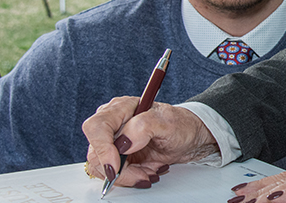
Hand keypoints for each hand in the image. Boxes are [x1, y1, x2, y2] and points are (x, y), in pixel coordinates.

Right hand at [82, 96, 218, 187]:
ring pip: (102, 167)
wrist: (190, 137)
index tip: (116, 166)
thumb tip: (122, 143)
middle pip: (96, 152)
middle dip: (120, 169)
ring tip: (149, 171)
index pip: (96, 127)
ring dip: (127, 176)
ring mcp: (114, 141)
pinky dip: (130, 178)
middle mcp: (113, 123)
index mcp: (121, 108)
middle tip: (144, 172)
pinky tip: (146, 172)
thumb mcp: (168, 122)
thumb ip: (143, 127)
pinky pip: (113, 174)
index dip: (102, 149)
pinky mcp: (118, 156)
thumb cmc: (181, 124)